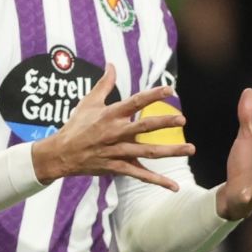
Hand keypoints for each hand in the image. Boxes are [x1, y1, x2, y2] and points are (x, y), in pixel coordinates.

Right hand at [30, 70, 194, 186]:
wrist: (61, 154)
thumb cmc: (76, 126)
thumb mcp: (88, 102)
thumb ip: (104, 84)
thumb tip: (111, 65)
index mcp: (110, 115)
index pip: (134, 102)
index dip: (152, 95)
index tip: (169, 89)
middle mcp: (115, 133)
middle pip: (143, 127)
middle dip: (163, 122)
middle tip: (182, 119)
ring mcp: (117, 151)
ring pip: (147, 152)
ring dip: (170, 151)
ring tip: (190, 149)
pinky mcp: (117, 167)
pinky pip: (140, 175)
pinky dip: (157, 181)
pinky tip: (174, 186)